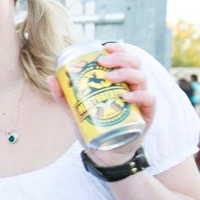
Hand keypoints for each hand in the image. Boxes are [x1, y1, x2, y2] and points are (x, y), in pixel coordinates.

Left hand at [48, 42, 153, 166]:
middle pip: (134, 64)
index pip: (123, 60)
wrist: (104, 152)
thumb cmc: (94, 127)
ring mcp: (140, 100)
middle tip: (103, 62)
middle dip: (119, 58)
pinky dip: (139, 95)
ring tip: (109, 77)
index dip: (118, 50)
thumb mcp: (76, 110)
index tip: (105, 46)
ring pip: (141, 78)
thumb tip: (51, 77)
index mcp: (118, 83)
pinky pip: (149, 99)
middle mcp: (132, 88)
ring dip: (125, 74)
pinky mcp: (146, 115)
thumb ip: (65, 96)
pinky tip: (126, 96)